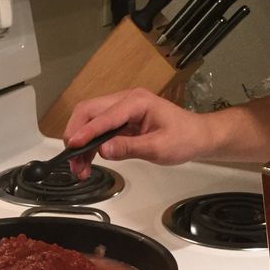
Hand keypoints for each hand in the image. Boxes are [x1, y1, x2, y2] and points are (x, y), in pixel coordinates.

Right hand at [62, 88, 207, 178]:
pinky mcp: (120, 120)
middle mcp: (125, 100)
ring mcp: (121, 109)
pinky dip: (90, 145)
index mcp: (137, 102)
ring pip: (90, 121)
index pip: (105, 116)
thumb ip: (130, 148)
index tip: (73, 146)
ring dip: (81, 143)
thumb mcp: (159, 148)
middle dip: (76, 134)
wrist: (197, 136)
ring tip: (79, 168)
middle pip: (89, 111)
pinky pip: (98, 129)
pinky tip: (87, 161)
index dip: (87, 132)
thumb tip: (104, 150)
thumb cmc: (184, 138)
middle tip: (72, 160)